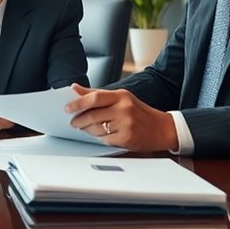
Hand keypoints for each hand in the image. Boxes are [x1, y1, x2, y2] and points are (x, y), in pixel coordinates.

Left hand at [64, 83, 178, 151]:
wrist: (163, 128)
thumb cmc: (139, 112)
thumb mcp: (121, 98)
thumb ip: (97, 94)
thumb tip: (74, 88)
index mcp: (121, 96)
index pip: (94, 98)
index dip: (78, 103)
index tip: (67, 108)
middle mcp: (124, 108)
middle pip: (92, 115)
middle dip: (79, 120)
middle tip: (73, 122)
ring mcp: (126, 124)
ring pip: (96, 129)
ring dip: (87, 130)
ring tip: (87, 128)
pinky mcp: (127, 138)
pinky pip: (105, 140)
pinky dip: (100, 139)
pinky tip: (103, 135)